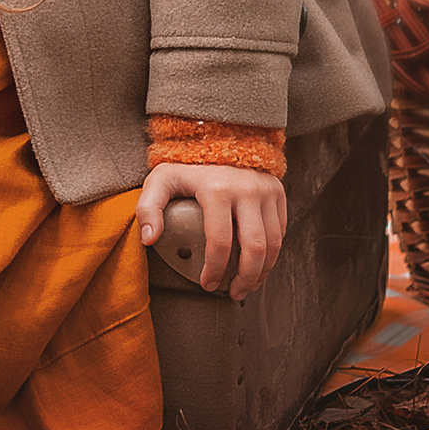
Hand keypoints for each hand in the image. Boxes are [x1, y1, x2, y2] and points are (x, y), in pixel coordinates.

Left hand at [137, 162, 288, 301]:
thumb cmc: (185, 164)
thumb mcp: (160, 180)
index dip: (215, 270)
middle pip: (255, 247)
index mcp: (216, 188)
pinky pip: (280, 230)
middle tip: (233, 293)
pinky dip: (272, 253)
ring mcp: (266, 190)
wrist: (217, 136)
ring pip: (273, 243)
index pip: (220, 242)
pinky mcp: (277, 191)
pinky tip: (258, 265)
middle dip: (246, 278)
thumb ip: (148, 208)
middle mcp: (247, 189)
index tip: (207, 284)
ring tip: (247, 285)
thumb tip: (149, 240)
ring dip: (263, 271)